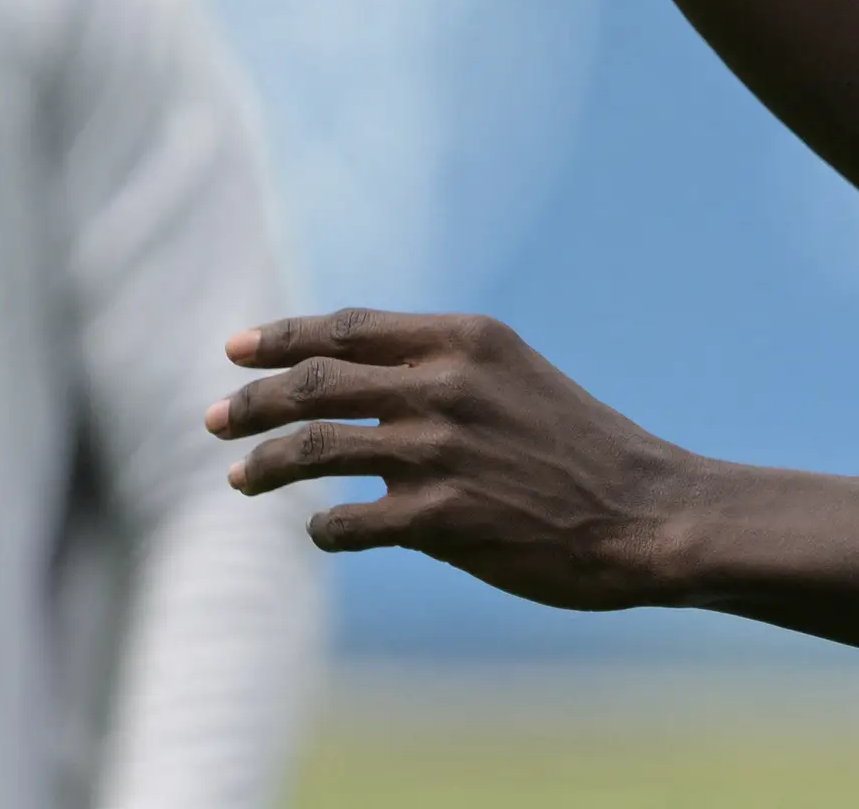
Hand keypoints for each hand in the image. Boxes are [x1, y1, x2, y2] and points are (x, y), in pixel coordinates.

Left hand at [208, 310, 695, 606]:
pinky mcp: (443, 518)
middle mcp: (446, 384)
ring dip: (265, 464)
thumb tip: (350, 393)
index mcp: (465, 339)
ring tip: (238, 479)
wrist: (645, 511)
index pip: (345, 328)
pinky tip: (320, 531)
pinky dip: (322, 527)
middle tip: (213, 419)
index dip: (281, 337)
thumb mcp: (513, 379)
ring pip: (316, 447)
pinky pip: (349, 522)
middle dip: (252, 400)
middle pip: (315, 382)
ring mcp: (441, 450)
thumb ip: (438, 374)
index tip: (236, 349)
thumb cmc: (579, 448)